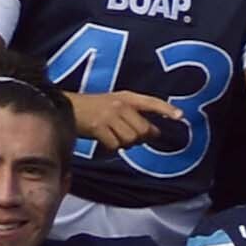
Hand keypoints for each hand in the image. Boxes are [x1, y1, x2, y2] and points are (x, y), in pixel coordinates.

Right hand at [67, 89, 192, 156]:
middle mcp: (120, 105)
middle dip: (140, 138)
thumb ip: (134, 116)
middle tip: (129, 138)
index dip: (167, 109)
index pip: (152, 102)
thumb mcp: (114, 104)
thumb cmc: (92, 109)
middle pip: (143, 130)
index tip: (181, 116)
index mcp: (127, 97)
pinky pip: (114, 145)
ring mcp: (109, 116)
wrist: (64, 107)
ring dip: (124, 144)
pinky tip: (105, 143)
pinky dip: (112, 148)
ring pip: (130, 139)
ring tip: (114, 138)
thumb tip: (154, 133)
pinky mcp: (98, 127)